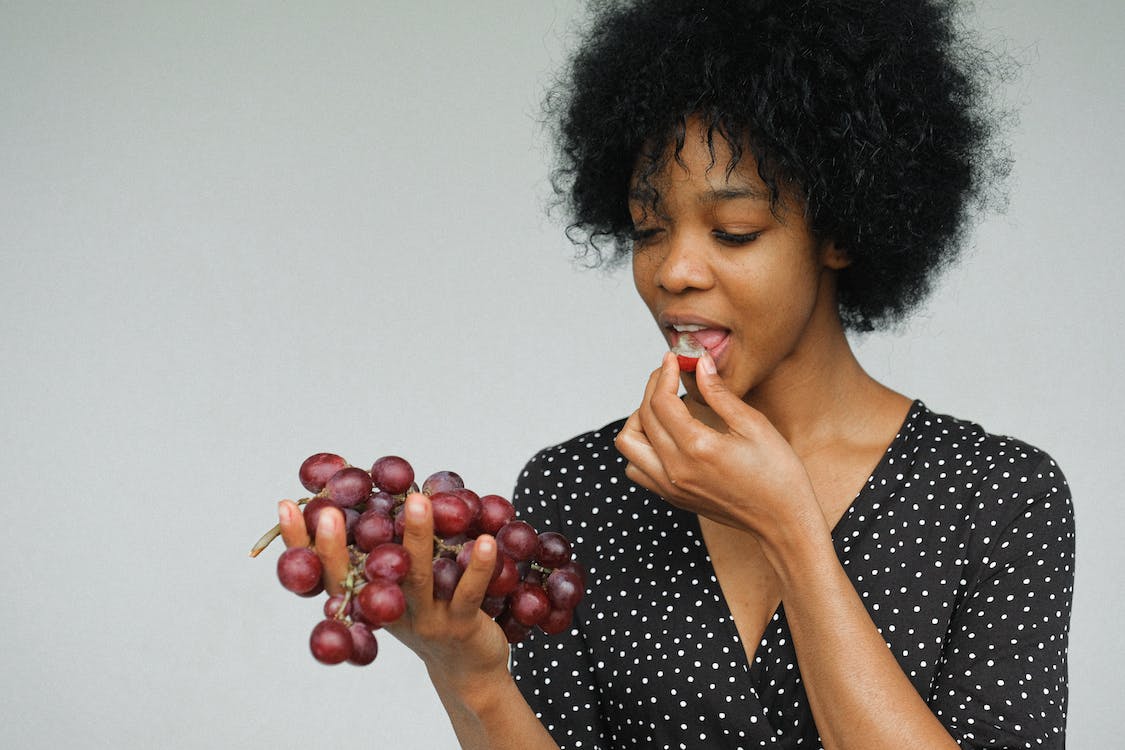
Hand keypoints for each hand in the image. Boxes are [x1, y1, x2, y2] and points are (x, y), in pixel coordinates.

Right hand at [277, 494, 510, 683]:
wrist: (468, 670)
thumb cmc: (432, 614)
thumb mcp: (402, 584)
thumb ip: (386, 547)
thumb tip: (377, 488)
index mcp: (370, 600)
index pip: (326, 572)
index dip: (301, 543)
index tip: (284, 506)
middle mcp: (390, 612)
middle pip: (360, 577)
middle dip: (339, 544)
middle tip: (329, 509)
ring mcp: (424, 620)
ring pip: (416, 577)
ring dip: (415, 537)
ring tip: (417, 501)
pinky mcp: (460, 626)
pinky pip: (467, 592)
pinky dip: (477, 565)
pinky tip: (485, 539)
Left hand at [614, 351, 821, 541]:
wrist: (783, 522)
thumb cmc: (777, 474)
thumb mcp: (754, 425)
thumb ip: (720, 393)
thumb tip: (700, 364)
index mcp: (698, 448)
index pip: (661, 401)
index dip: (664, 374)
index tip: (673, 358)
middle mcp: (676, 469)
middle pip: (642, 418)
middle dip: (652, 388)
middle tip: (668, 374)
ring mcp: (670, 486)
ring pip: (629, 445)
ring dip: (638, 420)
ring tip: (662, 406)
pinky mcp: (672, 497)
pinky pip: (637, 469)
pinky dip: (641, 447)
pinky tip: (664, 436)